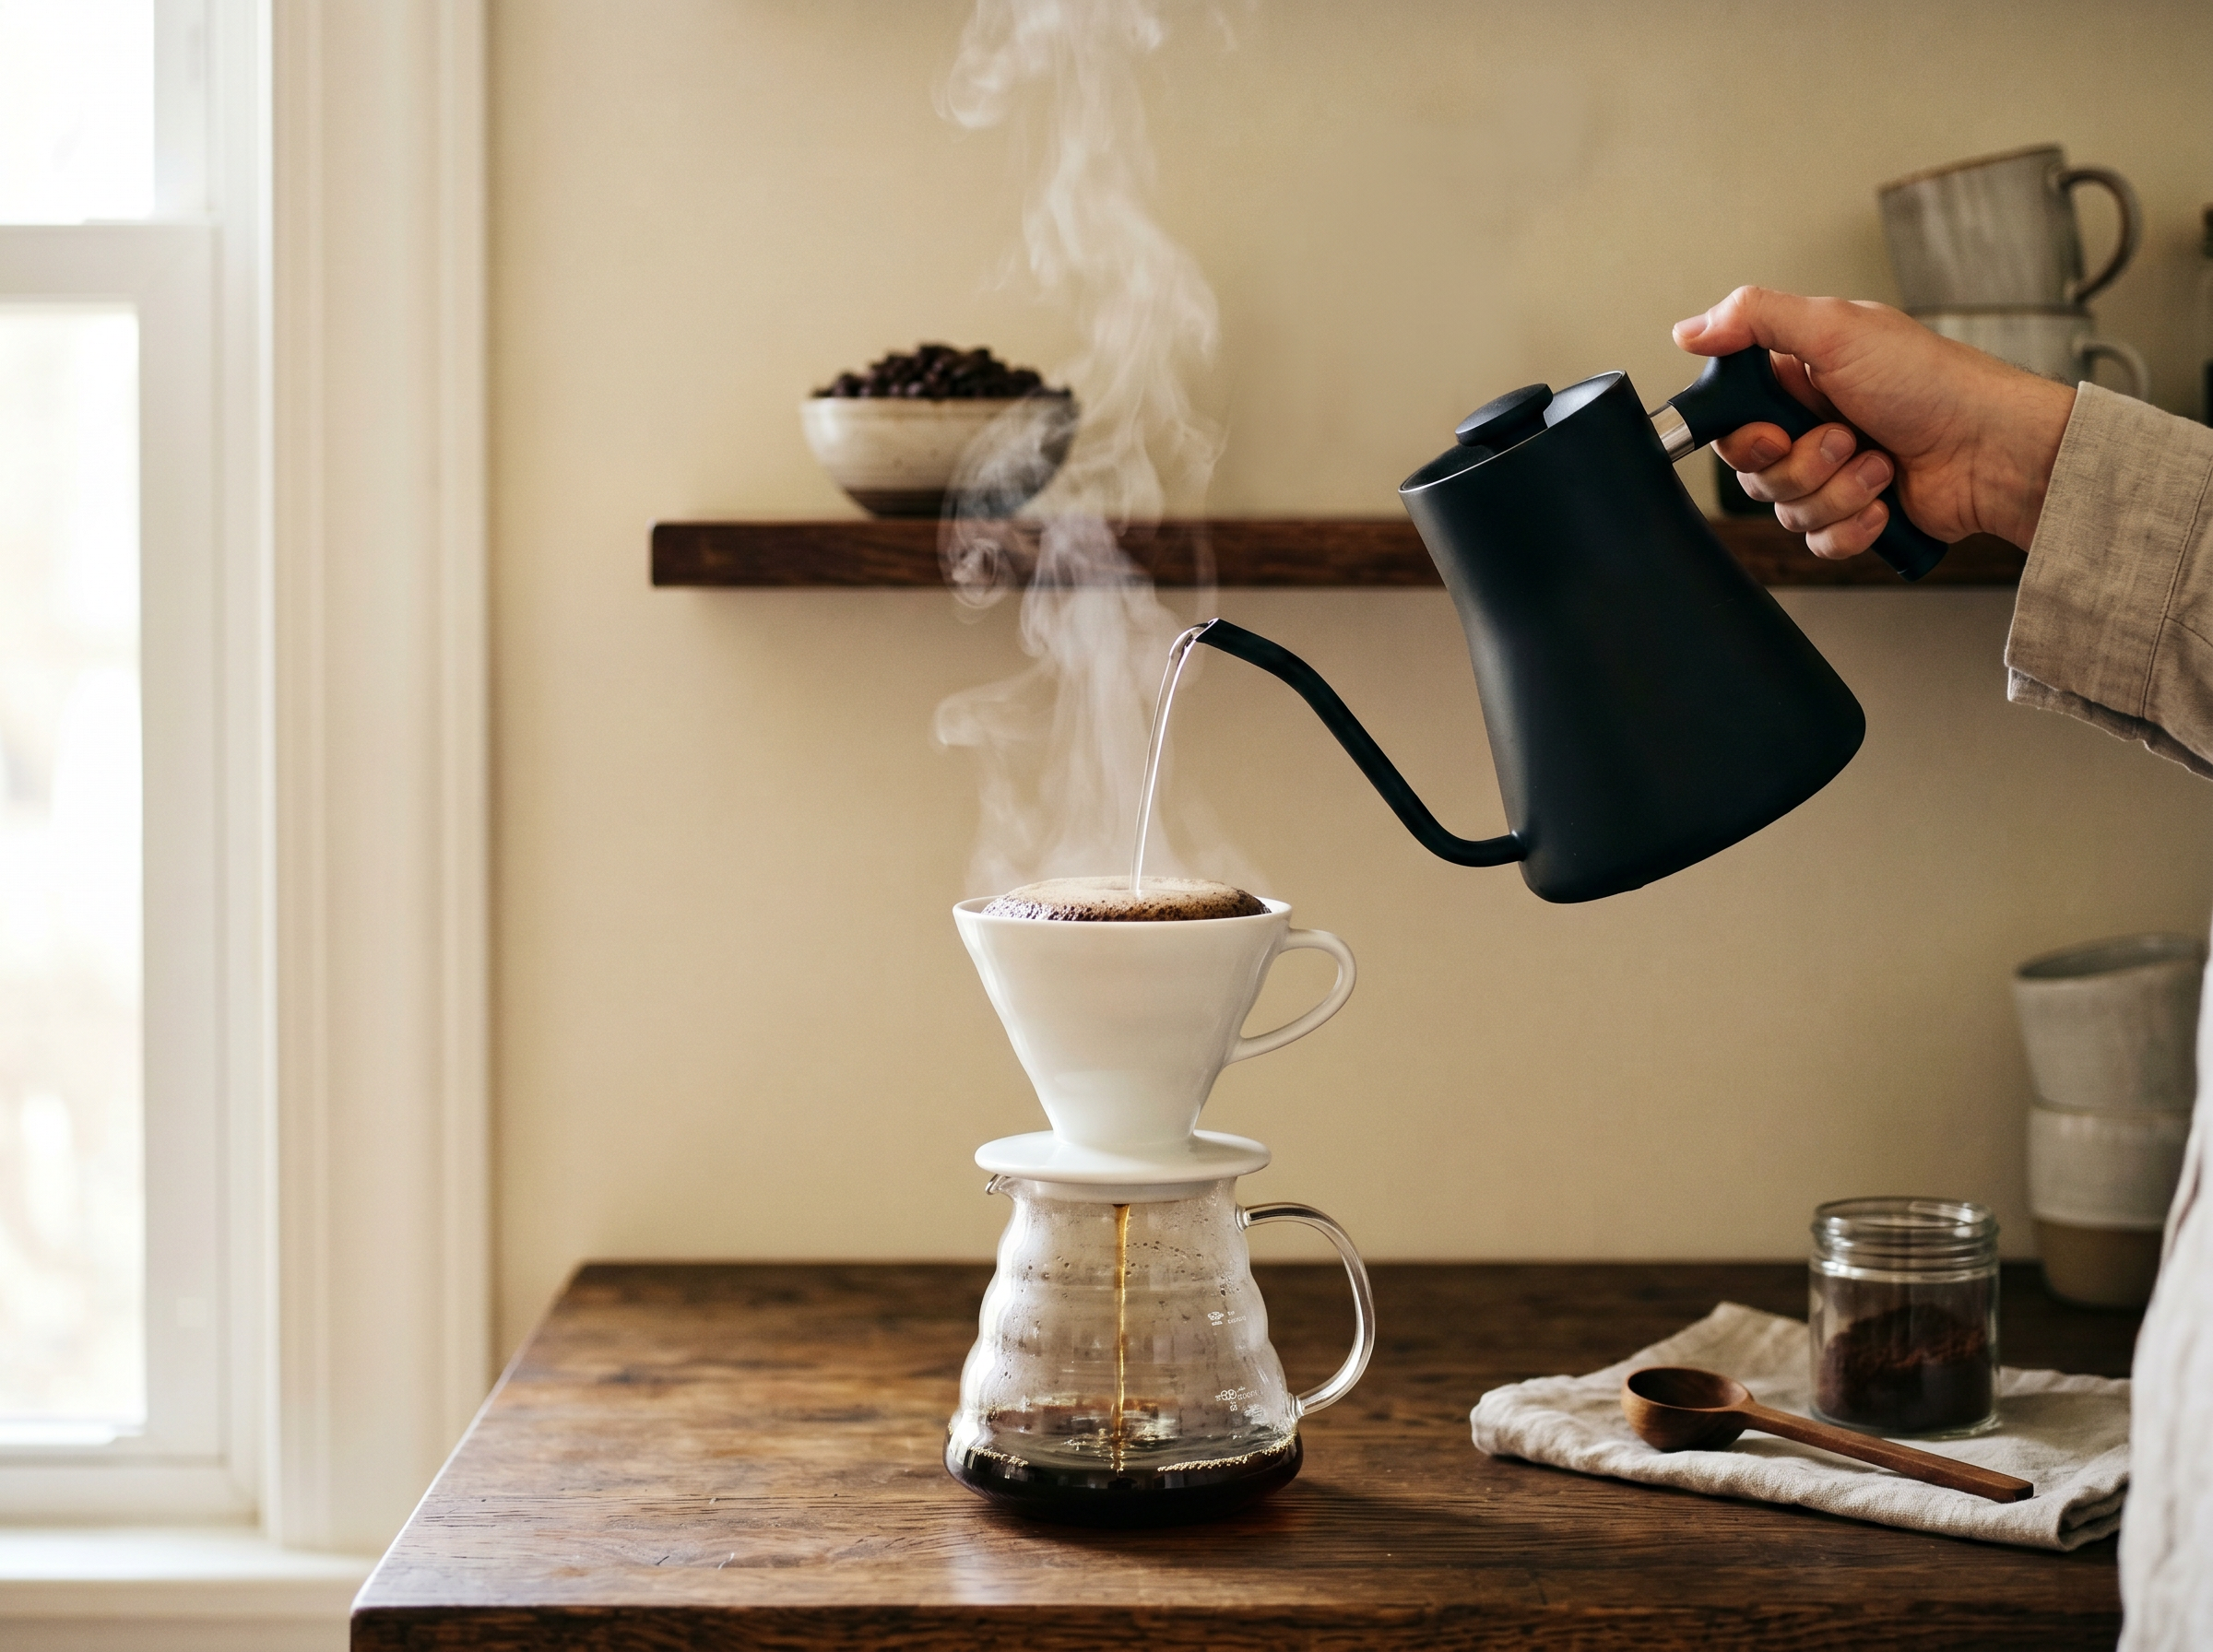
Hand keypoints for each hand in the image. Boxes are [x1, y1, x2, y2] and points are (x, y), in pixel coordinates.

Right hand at [1674, 287, 2076, 555]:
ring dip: (1836, 491)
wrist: (1994, 450)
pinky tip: (1885, 500)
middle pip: (1753, 472)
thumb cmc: (1933, 384)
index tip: (1772, 431)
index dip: (1743, 436)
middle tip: (1843, 437)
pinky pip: (1817, 543)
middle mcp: (1812, 425)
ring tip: (1879, 462)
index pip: (1731, 419)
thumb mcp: (1837, 329)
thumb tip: (1688, 329)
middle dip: (1800, 464)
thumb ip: (1755, 318)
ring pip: (1785, 510)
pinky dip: (1852, 525)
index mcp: (1800, 378)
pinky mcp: (1856, 517)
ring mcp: (1835, 474)